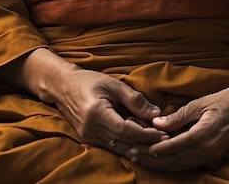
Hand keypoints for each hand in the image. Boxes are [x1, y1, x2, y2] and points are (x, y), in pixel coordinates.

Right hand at [1, 48, 166, 153]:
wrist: (62, 86)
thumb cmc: (88, 81)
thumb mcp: (113, 84)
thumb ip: (134, 99)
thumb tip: (155, 114)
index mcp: (96, 113)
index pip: (126, 130)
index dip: (146, 133)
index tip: (164, 134)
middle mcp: (91, 129)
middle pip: (124, 143)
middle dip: (146, 143)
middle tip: (166, 140)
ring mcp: (88, 136)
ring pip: (119, 148)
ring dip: (138, 146)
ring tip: (157, 141)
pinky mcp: (88, 139)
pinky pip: (112, 146)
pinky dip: (127, 144)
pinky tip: (140, 140)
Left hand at [130, 64, 228, 171]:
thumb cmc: (225, 100)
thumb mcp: (200, 104)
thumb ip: (178, 117)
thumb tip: (156, 125)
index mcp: (202, 136)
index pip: (170, 148)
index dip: (151, 150)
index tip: (135, 147)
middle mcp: (207, 150)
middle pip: (173, 161)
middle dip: (151, 159)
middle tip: (132, 155)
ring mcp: (212, 156)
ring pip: (181, 166)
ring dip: (161, 164)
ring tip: (143, 159)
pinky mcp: (216, 157)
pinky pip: (191, 164)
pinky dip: (176, 163)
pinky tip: (164, 159)